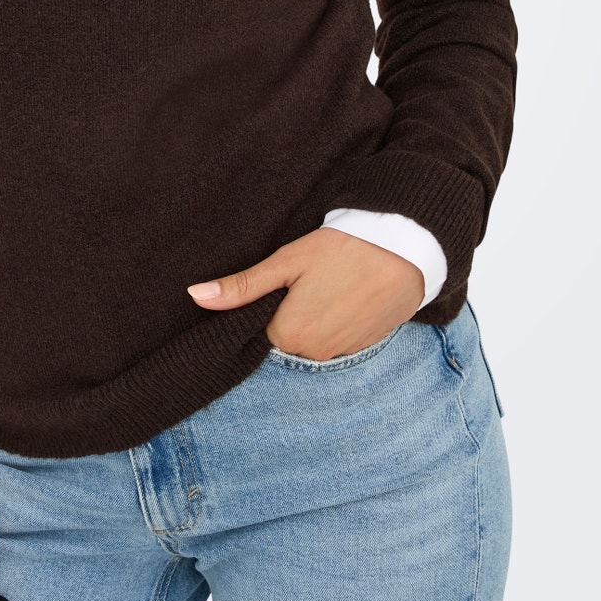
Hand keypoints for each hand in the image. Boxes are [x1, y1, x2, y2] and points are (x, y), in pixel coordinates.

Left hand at [187, 228, 424, 359]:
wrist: (405, 249)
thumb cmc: (342, 249)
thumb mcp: (287, 261)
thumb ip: (242, 285)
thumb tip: (195, 296)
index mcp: (287, 333)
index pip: (258, 328)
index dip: (266, 302)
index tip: (281, 281)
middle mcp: (313, 352)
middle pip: (283, 334)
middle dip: (288, 310)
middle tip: (307, 277)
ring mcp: (341, 352)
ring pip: (309, 337)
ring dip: (313, 316)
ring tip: (329, 283)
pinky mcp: (363, 346)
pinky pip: (335, 338)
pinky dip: (335, 320)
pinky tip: (345, 294)